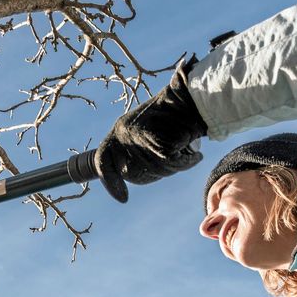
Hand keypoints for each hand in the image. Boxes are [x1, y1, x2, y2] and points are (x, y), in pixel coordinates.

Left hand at [94, 55, 206, 202]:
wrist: (191, 97)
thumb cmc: (173, 117)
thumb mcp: (145, 131)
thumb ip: (134, 151)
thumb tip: (127, 175)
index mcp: (118, 131)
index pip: (102, 161)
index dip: (110, 182)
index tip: (123, 199)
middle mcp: (123, 134)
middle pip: (133, 173)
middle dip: (154, 174)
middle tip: (172, 159)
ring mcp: (139, 139)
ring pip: (155, 170)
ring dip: (174, 166)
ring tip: (184, 148)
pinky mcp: (158, 144)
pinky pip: (172, 164)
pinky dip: (187, 162)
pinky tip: (194, 153)